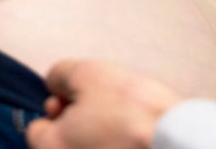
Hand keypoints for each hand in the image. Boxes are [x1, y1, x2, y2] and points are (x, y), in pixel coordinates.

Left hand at [26, 59, 182, 148]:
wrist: (179, 141)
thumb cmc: (131, 108)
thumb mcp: (87, 74)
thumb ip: (59, 75)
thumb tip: (54, 84)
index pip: (36, 130)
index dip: (56, 108)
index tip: (77, 100)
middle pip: (60, 143)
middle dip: (74, 124)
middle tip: (102, 109)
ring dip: (95, 137)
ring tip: (122, 124)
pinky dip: (114, 146)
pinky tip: (133, 139)